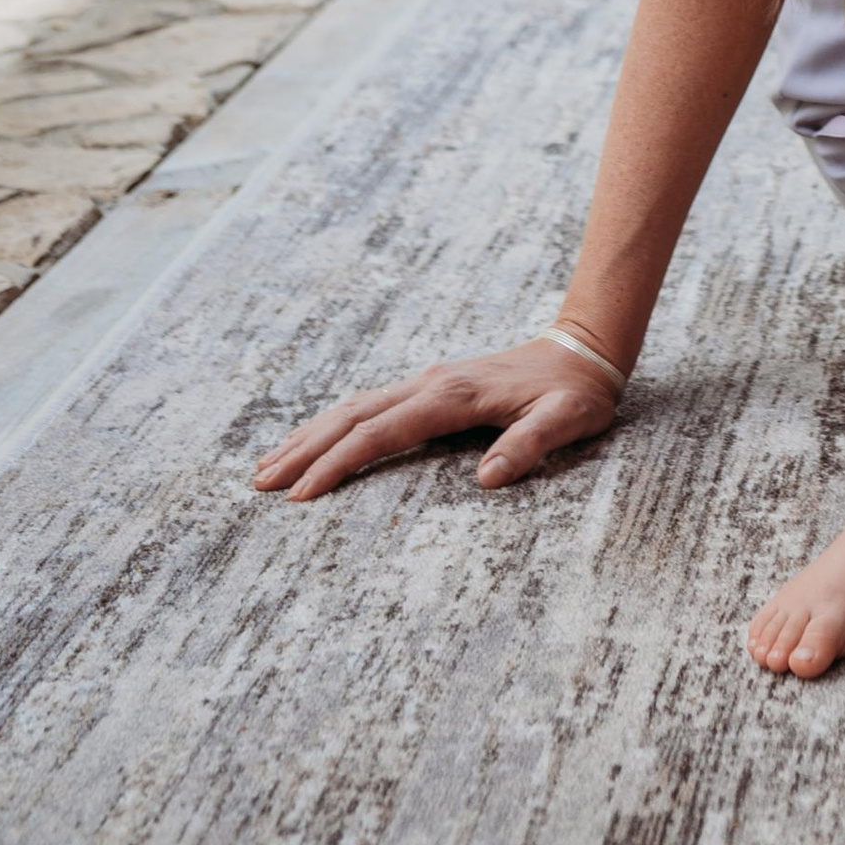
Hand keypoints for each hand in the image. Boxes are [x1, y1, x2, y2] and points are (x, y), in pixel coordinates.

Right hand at [250, 332, 624, 502]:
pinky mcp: (431, 386)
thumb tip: (486, 480)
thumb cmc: (576, 394)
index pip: (382, 432)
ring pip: (355, 406)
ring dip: (311, 434)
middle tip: (261, 484)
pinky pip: (372, 405)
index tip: (303, 495)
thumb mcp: (566, 420)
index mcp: (454, 395)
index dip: (341, 462)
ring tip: (268, 465)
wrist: (582, 350)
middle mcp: (432, 383)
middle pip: (354, 416)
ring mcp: (428, 381)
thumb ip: (530, 445)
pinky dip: (336, 424)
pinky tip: (317, 440)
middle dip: (305, 449)